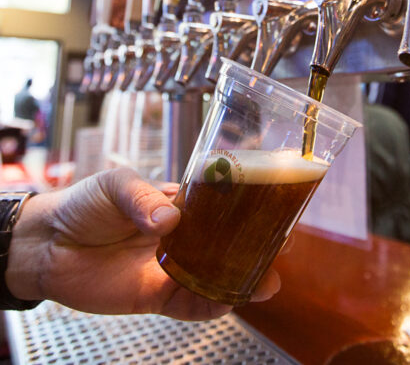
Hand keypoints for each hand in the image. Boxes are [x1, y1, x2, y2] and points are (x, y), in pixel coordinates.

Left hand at [6, 168, 280, 319]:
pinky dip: (210, 306)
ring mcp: (169, 268)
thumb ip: (141, 198)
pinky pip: (189, 305)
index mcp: (177, 205)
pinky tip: (229, 301)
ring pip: (214, 277)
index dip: (247, 206)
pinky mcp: (154, 296)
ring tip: (266, 281)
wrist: (47, 244)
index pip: (220, 205)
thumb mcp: (114, 185)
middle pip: (226, 243)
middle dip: (255, 246)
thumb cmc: (83, 205)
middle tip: (280, 245)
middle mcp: (180, 237)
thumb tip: (169, 219)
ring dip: (241, 280)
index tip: (273, 204)